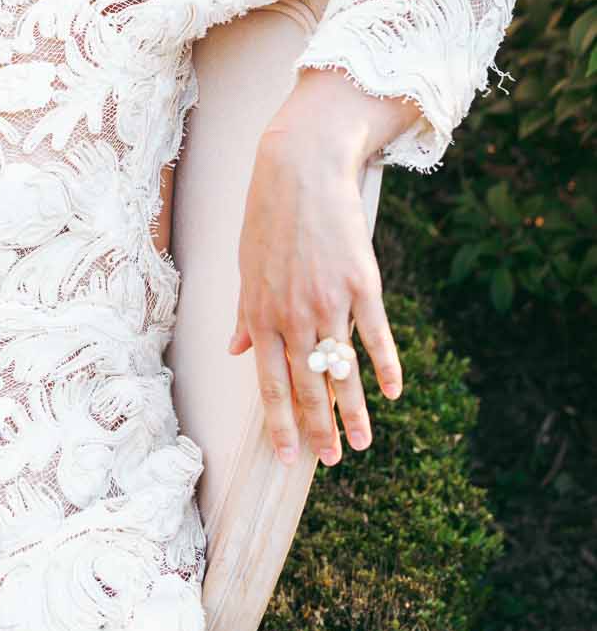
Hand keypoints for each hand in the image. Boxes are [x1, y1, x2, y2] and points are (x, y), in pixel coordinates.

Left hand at [229, 116, 403, 469]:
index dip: (280, 422)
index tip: (287, 454)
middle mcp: (293, 314)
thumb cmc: (269, 216)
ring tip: (360, 444)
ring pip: (342, 368)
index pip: (270, 383)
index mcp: (261, 313)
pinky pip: (375, 335)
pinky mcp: (362, 283)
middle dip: (317, 427)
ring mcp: (329, 300)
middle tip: (329, 460)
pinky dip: (385, 366)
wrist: (302, 170)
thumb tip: (238, 350)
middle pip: (307, 385)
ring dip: (352, 410)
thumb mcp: (247, 266)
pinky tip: (393, 394)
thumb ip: (248, 314)